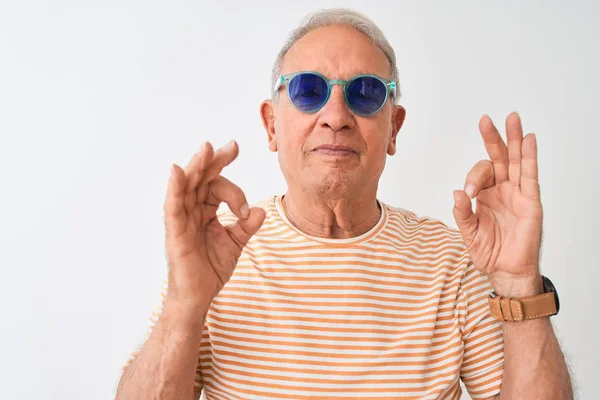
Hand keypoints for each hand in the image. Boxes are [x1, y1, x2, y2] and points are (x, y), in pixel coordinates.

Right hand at [163, 141, 265, 303]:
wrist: (198, 297)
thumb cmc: (210, 269)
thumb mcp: (235, 243)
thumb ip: (247, 226)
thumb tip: (261, 210)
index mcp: (204, 210)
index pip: (217, 187)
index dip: (233, 190)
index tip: (245, 208)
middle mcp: (191, 210)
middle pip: (201, 178)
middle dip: (215, 160)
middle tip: (233, 146)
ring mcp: (181, 219)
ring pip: (187, 186)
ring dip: (196, 166)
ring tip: (206, 148)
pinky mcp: (175, 232)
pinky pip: (172, 206)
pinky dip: (174, 188)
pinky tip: (177, 171)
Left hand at [452, 112, 543, 296]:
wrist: (506, 271)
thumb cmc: (489, 252)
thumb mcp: (468, 232)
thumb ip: (462, 212)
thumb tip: (458, 192)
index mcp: (486, 195)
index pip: (480, 174)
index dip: (472, 178)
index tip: (468, 193)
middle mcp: (502, 190)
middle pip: (499, 158)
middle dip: (493, 138)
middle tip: (485, 120)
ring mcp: (518, 194)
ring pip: (517, 161)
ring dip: (514, 140)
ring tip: (512, 119)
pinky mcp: (531, 202)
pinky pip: (530, 176)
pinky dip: (529, 158)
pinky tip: (527, 140)